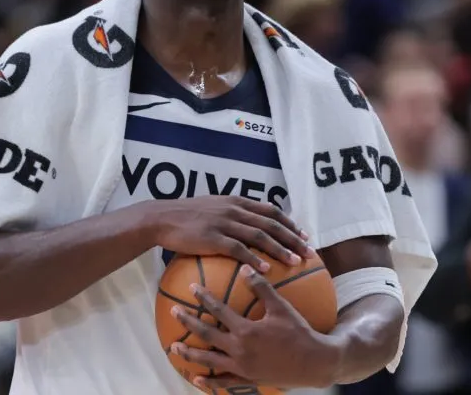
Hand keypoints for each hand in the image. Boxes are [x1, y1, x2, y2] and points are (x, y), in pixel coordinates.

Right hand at [141, 196, 314, 272]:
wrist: (162, 218)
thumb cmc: (186, 216)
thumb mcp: (213, 207)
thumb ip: (232, 213)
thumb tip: (247, 226)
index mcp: (236, 201)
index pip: (270, 210)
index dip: (289, 223)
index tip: (303, 235)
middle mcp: (234, 209)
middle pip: (271, 223)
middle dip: (293, 238)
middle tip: (309, 252)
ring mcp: (224, 223)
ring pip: (260, 235)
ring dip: (280, 249)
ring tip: (295, 261)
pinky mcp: (213, 238)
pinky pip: (239, 249)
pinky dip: (255, 259)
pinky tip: (266, 269)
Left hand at [170, 265, 335, 389]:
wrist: (314, 363)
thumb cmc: (299, 332)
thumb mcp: (282, 307)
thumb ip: (261, 288)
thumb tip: (245, 267)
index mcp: (246, 330)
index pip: (219, 310)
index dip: (204, 298)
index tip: (191, 288)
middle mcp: (240, 350)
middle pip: (207, 334)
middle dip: (188, 322)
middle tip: (174, 312)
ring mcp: (242, 367)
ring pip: (210, 360)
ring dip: (190, 353)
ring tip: (173, 347)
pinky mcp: (247, 379)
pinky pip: (224, 382)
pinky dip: (209, 382)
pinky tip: (196, 379)